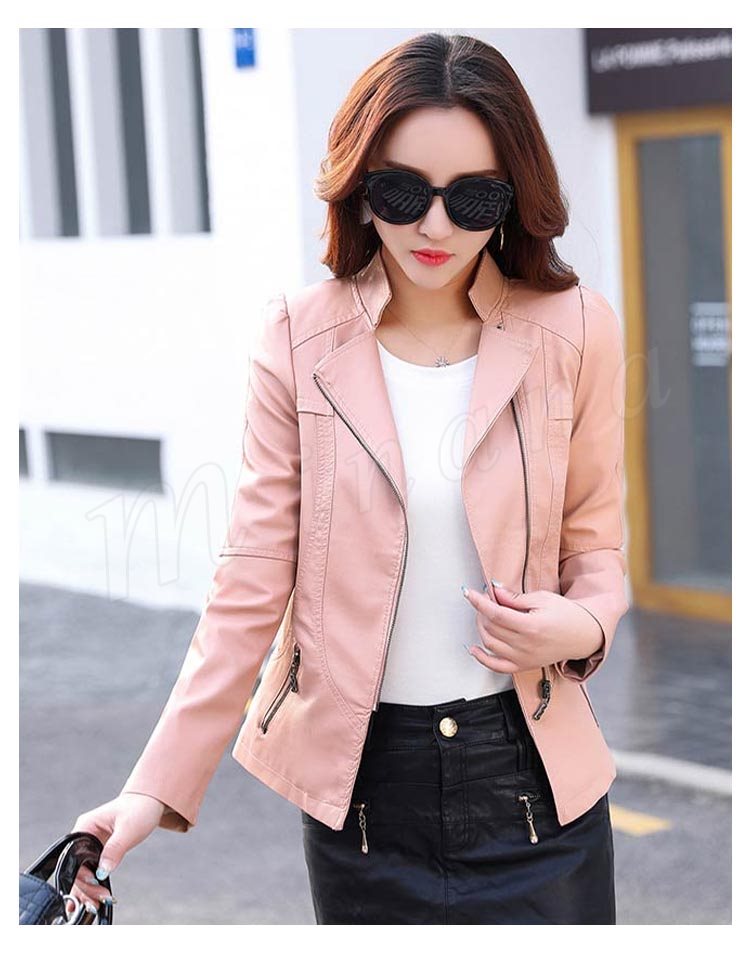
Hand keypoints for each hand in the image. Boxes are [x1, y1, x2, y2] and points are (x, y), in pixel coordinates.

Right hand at [67, 792, 165, 916]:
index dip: (81, 873)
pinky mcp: (99, 851)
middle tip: (100, 899)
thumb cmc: (139, 808)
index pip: (74, 856)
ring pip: (83, 872)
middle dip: (86, 886)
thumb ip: (115, 849)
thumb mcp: (129, 829)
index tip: (95, 884)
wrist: (149, 802)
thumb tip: (102, 872)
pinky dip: (95, 884)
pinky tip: (97, 897)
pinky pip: (92, 870)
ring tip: (99, 903)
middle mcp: (84, 835)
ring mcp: (91, 844)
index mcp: (85, 826)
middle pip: (76, 867)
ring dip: (89, 889)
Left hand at [461, 580, 603, 674]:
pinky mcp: (524, 666)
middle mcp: (526, 645)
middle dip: (482, 611)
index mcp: (531, 626)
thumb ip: (515, 597)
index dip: (479, 602)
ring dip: (482, 628)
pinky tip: (474, 648)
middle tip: (485, 599)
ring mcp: (524, 658)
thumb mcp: (542, 598)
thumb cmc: (566, 614)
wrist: (583, 634)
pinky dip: (482, 658)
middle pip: (491, 627)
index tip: (469, 592)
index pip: (496, 613)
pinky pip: (497, 667)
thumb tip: (494, 591)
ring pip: (490, 644)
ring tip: (485, 615)